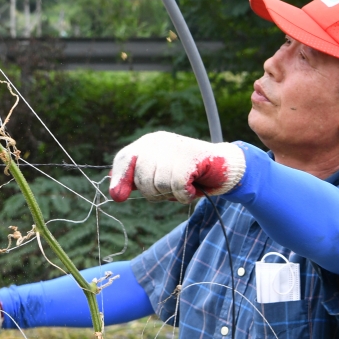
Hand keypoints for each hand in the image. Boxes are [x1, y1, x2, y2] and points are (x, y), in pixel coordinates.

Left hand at [109, 131, 245, 203]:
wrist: (224, 168)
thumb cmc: (189, 176)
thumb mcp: (159, 178)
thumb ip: (137, 183)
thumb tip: (114, 195)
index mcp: (149, 143)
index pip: (124, 158)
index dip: (120, 178)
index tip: (119, 197)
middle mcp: (159, 141)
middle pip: (141, 179)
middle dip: (155, 193)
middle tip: (171, 189)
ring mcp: (174, 148)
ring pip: (159, 184)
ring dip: (172, 194)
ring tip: (184, 186)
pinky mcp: (189, 157)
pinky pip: (176, 186)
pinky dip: (185, 194)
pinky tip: (193, 188)